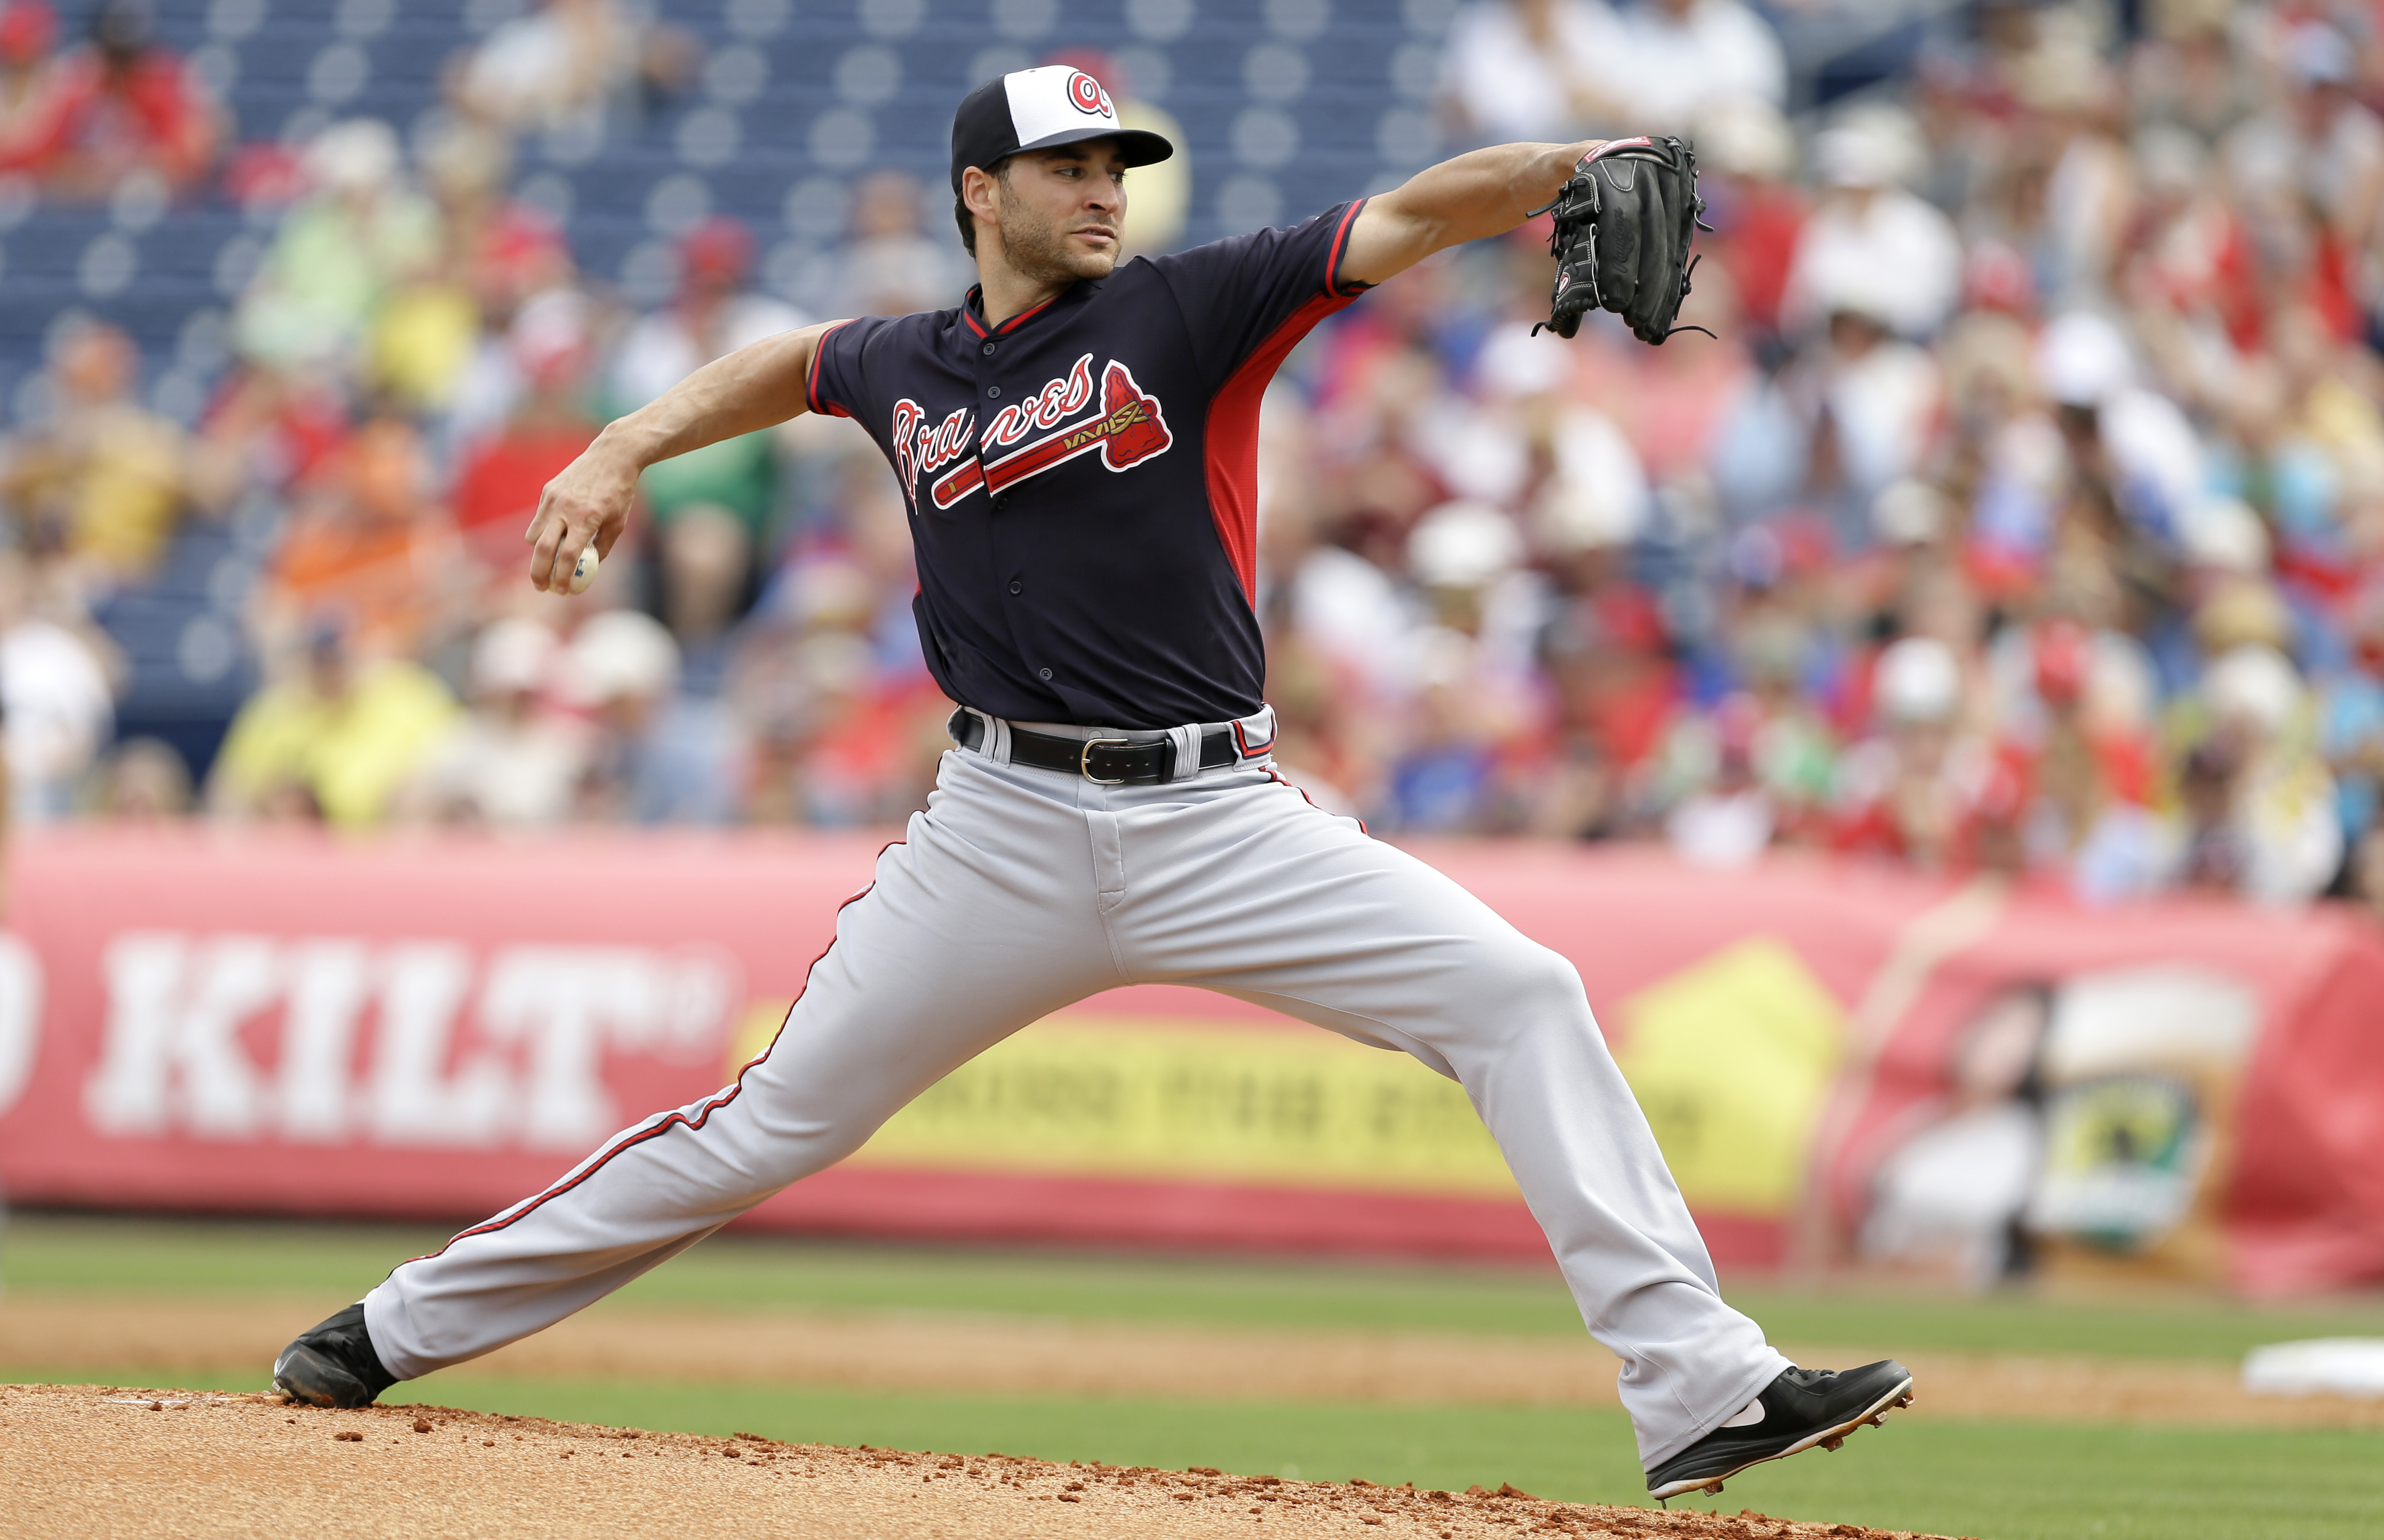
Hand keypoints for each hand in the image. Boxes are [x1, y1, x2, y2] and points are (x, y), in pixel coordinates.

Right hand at [525, 434, 638, 593]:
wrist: (612, 455)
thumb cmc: (620, 493)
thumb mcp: (618, 523)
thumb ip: (602, 547)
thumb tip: (587, 569)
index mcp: (587, 518)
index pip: (570, 555)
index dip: (564, 577)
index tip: (563, 591)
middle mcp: (565, 508)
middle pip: (543, 549)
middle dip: (539, 573)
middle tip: (541, 588)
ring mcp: (553, 498)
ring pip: (534, 535)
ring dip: (539, 552)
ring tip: (551, 559)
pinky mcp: (547, 490)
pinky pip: (539, 519)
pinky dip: (543, 532)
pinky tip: (557, 532)